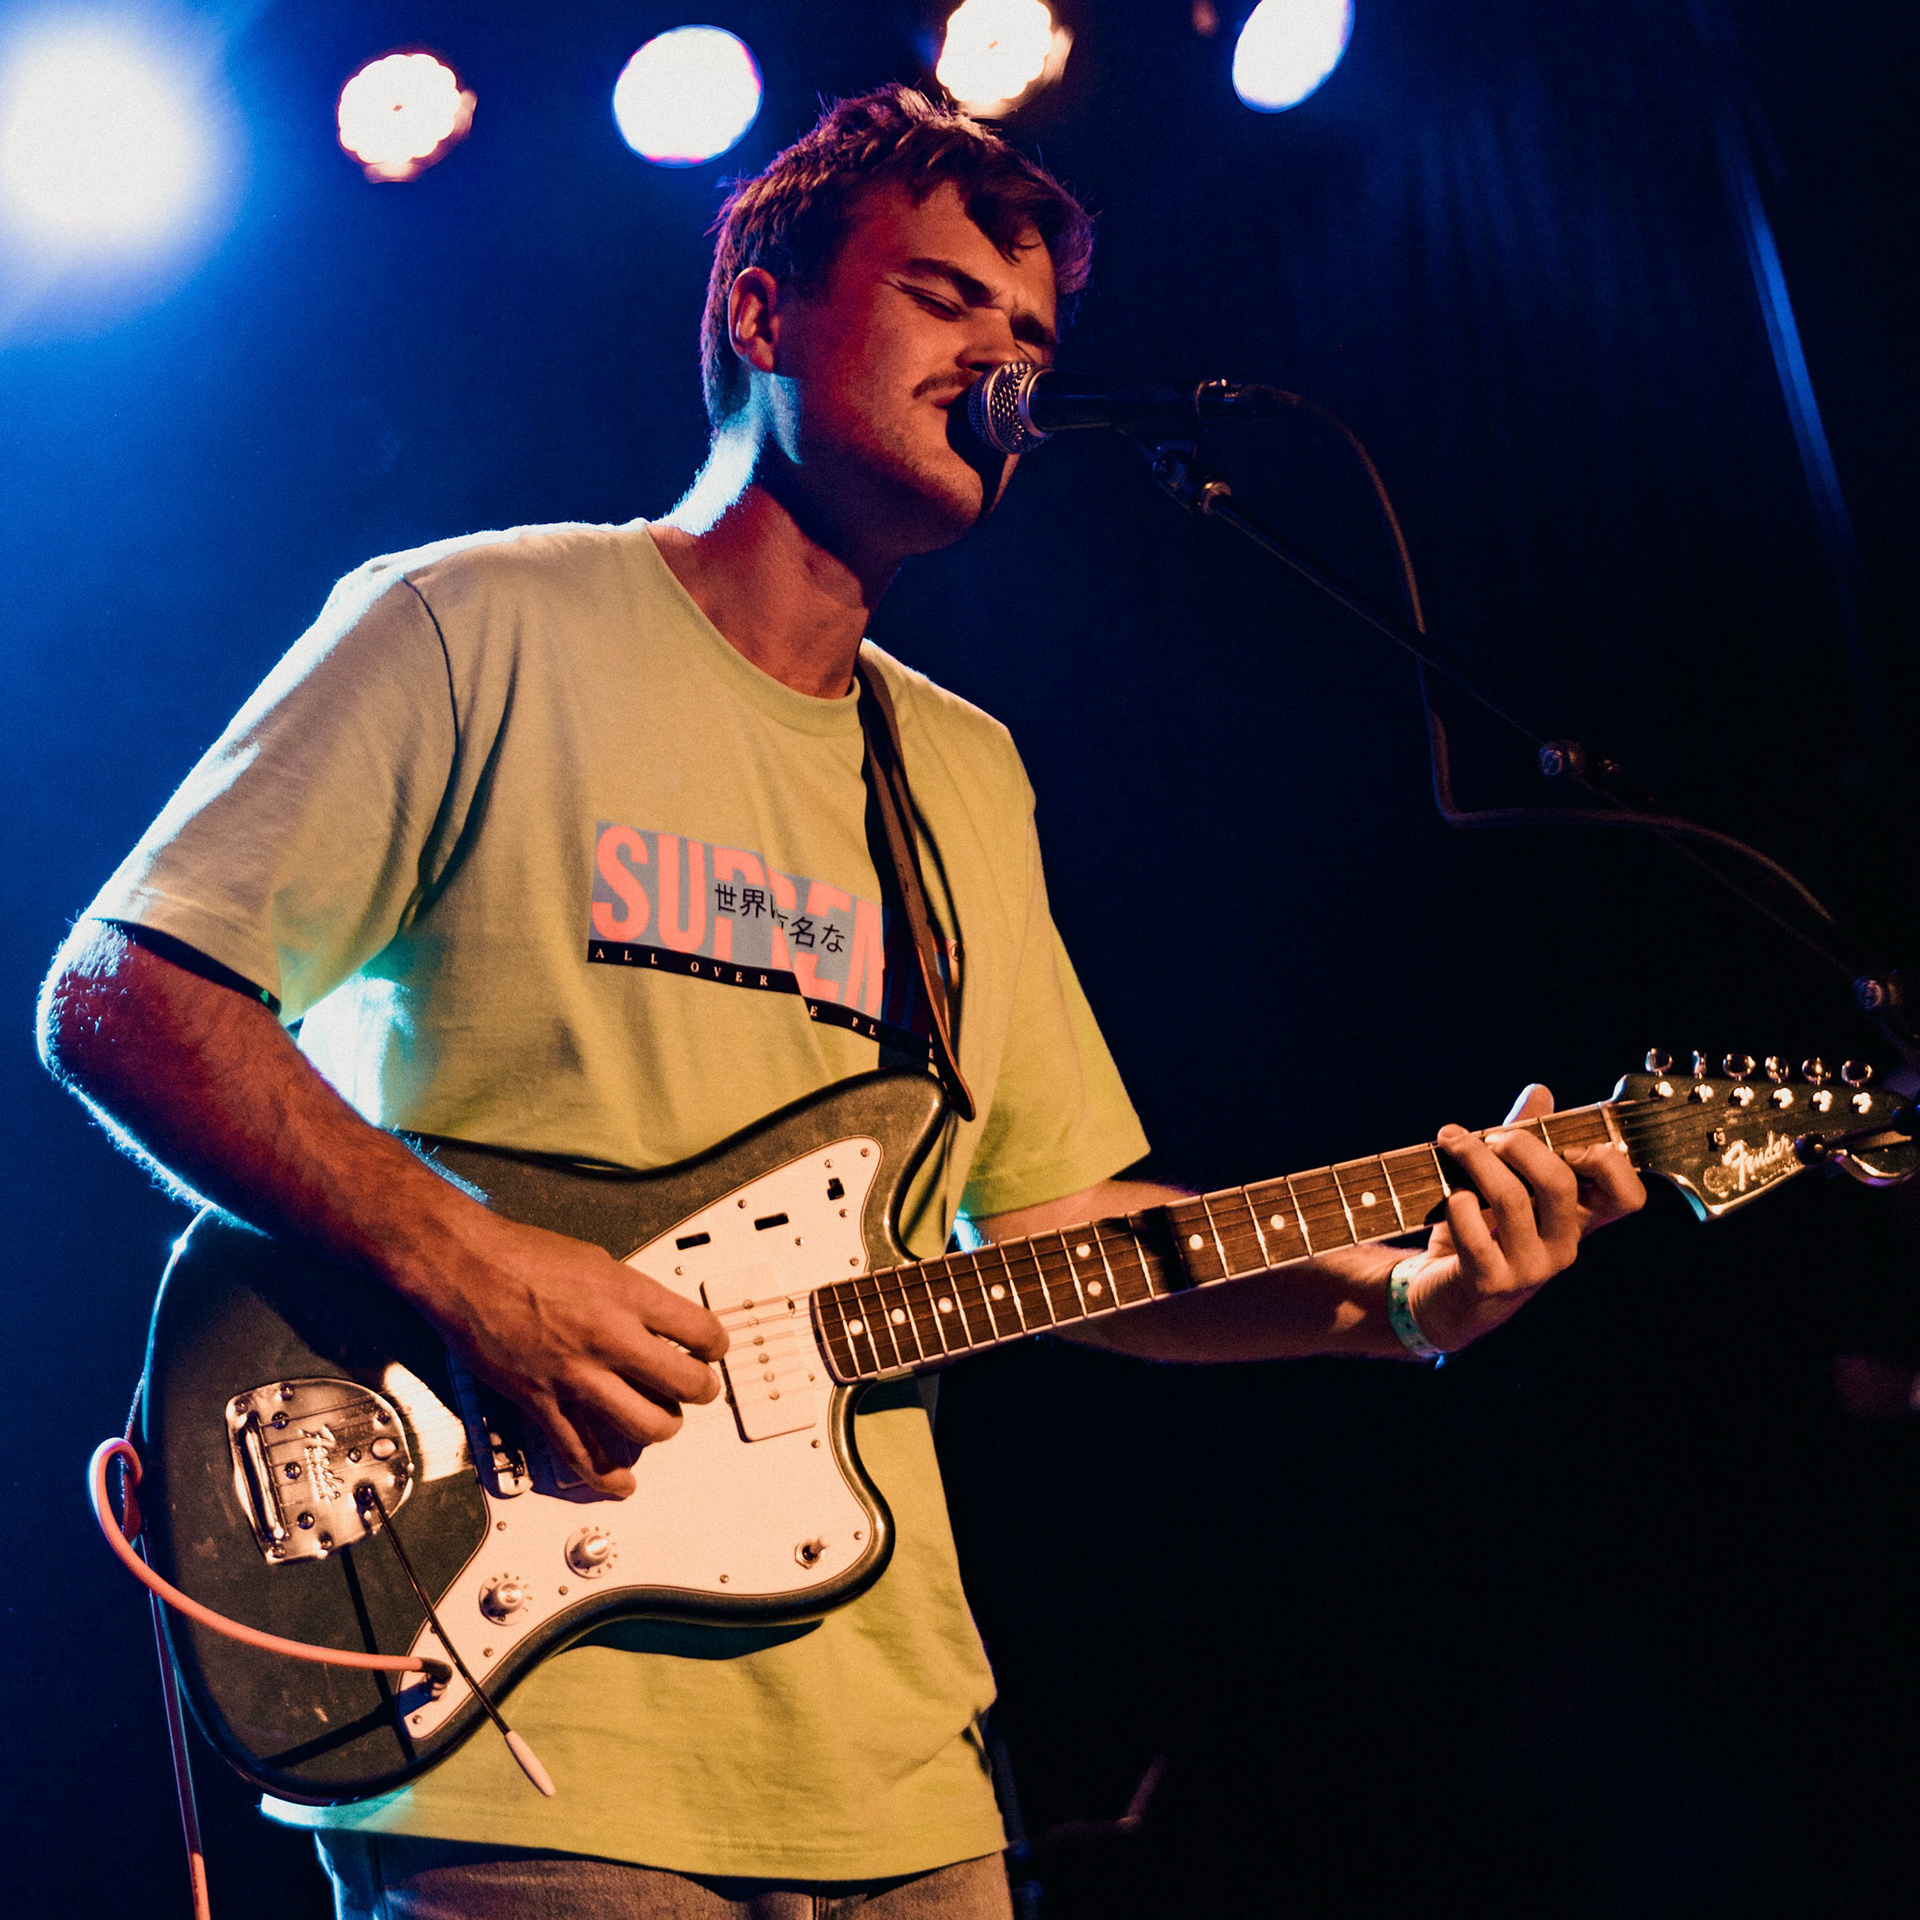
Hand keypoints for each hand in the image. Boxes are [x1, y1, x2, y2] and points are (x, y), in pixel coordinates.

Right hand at [415, 1211, 728, 1496]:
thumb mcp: (597, 1261)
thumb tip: (654, 1318)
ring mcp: (576, 1375)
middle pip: (685, 1384)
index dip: (714, 1345)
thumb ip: (630, 1295)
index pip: (701, 1332)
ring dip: (663, 1427)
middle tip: (696, 1388)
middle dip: (700, 1390)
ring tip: (663, 1420)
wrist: (464, 1266)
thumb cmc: (521, 1254)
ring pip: (646, 1425)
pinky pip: (581, 1453)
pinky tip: (621, 1481)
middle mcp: (609, 1337)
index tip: (710, 1350)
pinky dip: (606, 1476)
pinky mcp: (541, 1402)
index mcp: (628, 1296)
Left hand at [1401, 1084, 1645, 1351]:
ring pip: (1512, 1200)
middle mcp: (1562, 1246)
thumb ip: (1526, 1139)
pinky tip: (1450, 1197)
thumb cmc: (1481, 1231)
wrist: (1442, 1296)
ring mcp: (1528, 1268)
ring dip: (1477, 1161)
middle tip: (1492, 1137)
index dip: (1609, 1163)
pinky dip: (1457, 1205)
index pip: (1627, 1197)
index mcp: (1577, 1220)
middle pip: (1561, 1184)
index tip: (1567, 1143)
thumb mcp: (1507, 1184)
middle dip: (1521, 1146)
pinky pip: (1474, 1234)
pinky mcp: (1489, 1282)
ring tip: (1453, 1143)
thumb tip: (1541, 1092)